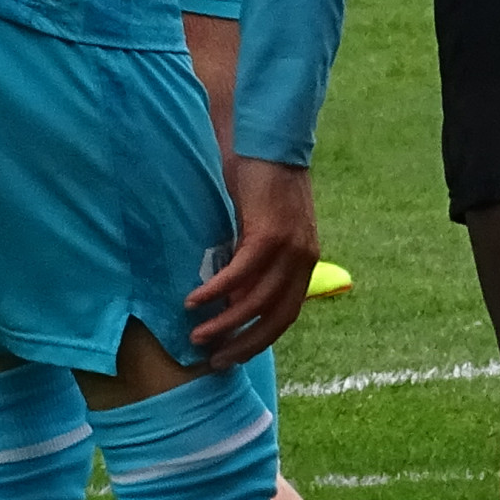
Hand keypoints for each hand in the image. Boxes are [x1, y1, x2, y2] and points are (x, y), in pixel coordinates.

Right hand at [190, 153, 316, 363]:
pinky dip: (217, 291)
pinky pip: (241, 273)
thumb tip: (232, 295)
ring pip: (256, 301)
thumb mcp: (262, 227)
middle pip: (275, 317)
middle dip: (244, 343)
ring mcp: (289, 247)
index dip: (259, 339)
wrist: (270, 139)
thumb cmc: (260, 180)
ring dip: (224, 323)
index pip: (286, 314)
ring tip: (198, 336)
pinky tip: (195, 301)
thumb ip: (254, 259)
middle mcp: (303, 259)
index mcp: (305, 261)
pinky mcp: (269, 232)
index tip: (232, 356)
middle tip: (214, 360)